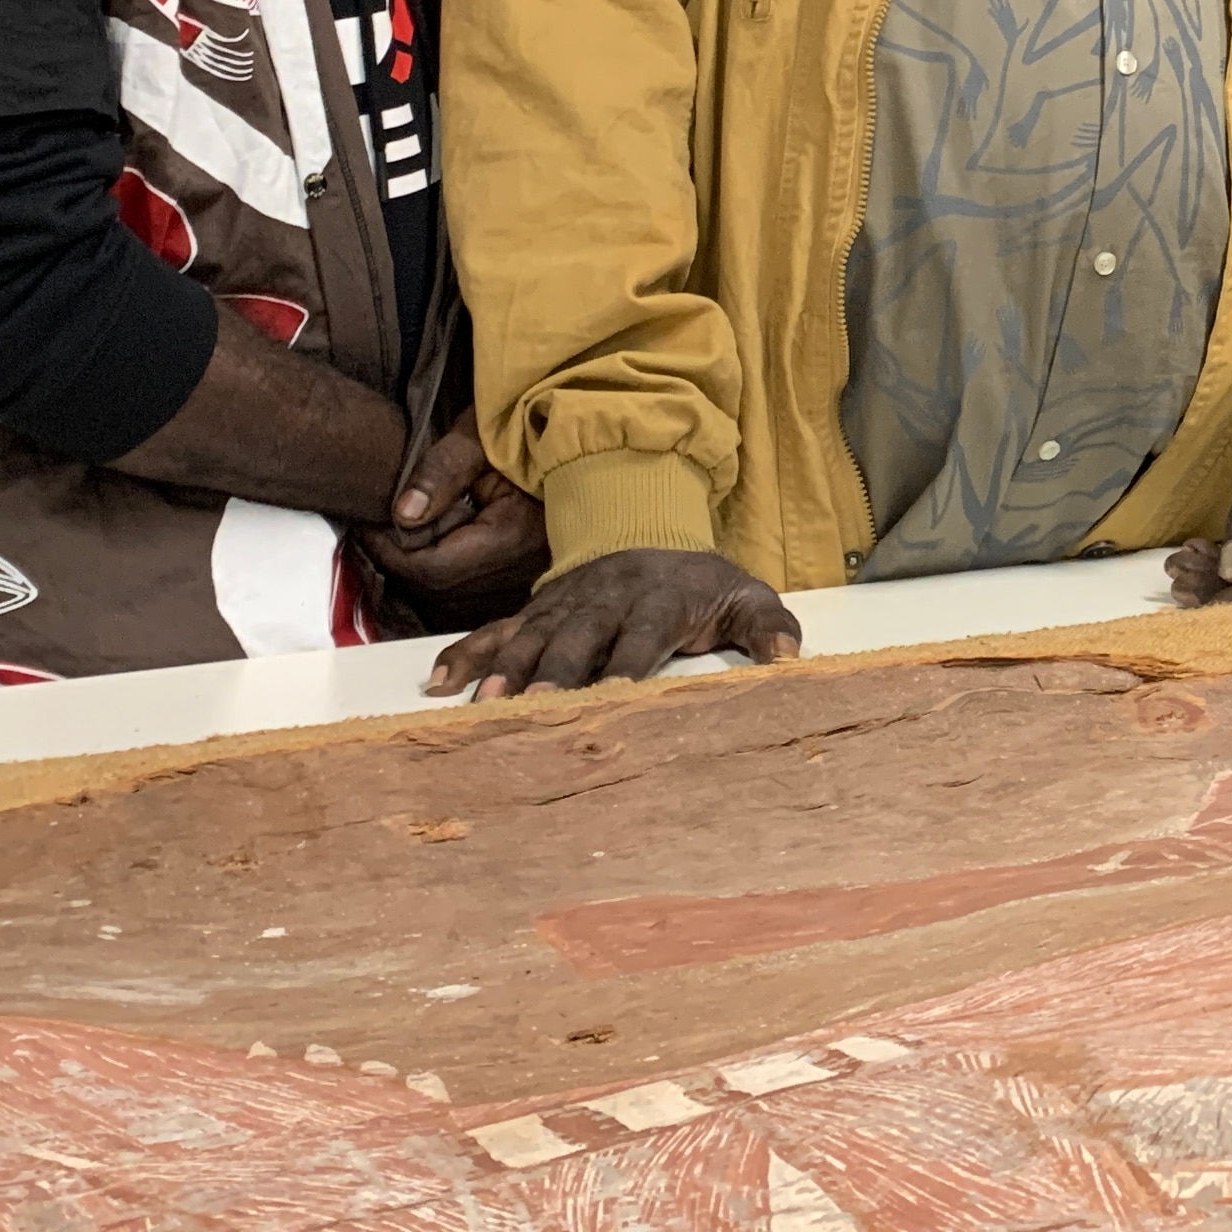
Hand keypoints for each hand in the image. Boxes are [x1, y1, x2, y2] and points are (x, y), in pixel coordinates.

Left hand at [357, 419, 548, 626]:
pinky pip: (471, 582)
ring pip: (454, 590)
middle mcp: (520, 568)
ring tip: (399, 531)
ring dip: (420, 564)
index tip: (366, 523)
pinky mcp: (523, 568)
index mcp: (512, 536)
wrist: (579, 436)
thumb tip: (402, 514)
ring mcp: (525, 572)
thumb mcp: (481, 437)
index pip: (433, 569)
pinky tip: (432, 536)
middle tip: (375, 526)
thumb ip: (442, 472)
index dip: (390, 551)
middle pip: (440, 587)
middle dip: (401, 559)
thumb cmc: (530, 429)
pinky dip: (442, 563)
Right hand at [424, 547, 801, 696]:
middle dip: (556, 670)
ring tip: (484, 702)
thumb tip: (790, 658)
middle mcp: (607, 598)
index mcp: (660, 599)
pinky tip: (441, 683)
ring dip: (506, 666)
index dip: (629, 661)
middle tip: (532, 704)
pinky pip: (498, 629)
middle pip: (579, 636)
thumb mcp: (747, 596)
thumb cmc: (704, 583)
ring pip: (532, 633)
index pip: (643, 633)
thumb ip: (770, 627)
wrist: (653, 527)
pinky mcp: (539, 609)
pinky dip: (467, 653)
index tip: (614, 694)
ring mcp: (566, 602)